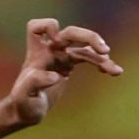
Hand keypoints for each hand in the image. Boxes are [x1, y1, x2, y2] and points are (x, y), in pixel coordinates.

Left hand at [5, 18, 124, 128]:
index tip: (57, 41)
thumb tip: (54, 75)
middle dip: (88, 37)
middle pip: (70, 32)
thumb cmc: (23, 104)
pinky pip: (89, 58)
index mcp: (36, 54)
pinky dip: (101, 64)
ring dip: (100, 55)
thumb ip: (34, 84)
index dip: (48, 27)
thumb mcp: (24, 97)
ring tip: (114, 70)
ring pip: (84, 48)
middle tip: (104, 50)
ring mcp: (60, 57)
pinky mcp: (69, 65)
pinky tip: (114, 72)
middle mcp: (49, 51)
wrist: (27, 111)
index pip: (36, 27)